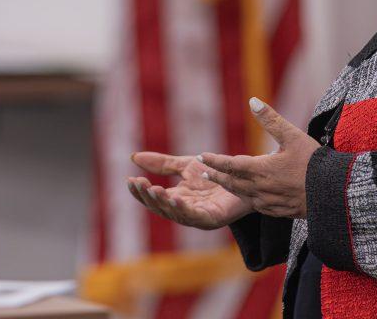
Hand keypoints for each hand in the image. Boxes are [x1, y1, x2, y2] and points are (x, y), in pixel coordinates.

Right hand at [127, 151, 252, 229]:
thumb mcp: (185, 165)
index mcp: (177, 200)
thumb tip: (134, 157)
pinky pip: (195, 217)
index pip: (153, 198)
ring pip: (175, 214)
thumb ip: (162, 164)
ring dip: (162, 202)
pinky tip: (175, 198)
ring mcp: (199, 217)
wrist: (246, 176)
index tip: (129, 179)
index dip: (140, 191)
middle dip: (148, 197)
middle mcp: (185, 211)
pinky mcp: (213, 219)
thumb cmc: (217, 172)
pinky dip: (183, 209)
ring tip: (152, 189)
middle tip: (138, 183)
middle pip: (160, 208)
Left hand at [197, 98, 318, 218]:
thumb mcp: (292, 135)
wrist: (333, 193)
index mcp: (261, 169)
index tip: (201, 156)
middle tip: (205, 170)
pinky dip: (246, 197)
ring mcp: (268, 202)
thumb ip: (270, 119)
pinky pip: (256, 205)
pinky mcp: (277, 211)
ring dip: (229, 187)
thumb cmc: (314, 162)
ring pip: (242, 195)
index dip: (214, 161)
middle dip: (217, 175)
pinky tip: (247, 194)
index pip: (229, 165)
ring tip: (222, 180)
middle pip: (232, 182)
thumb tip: (253, 100)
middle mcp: (260, 188)